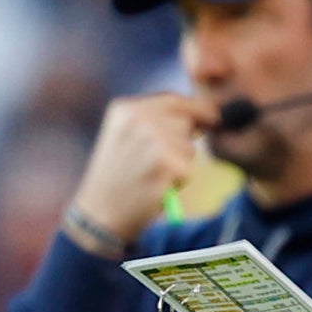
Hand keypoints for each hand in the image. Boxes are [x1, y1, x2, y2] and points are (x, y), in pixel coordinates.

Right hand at [69, 93, 217, 241]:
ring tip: (152, 174)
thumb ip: (156, 119)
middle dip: (182, 140)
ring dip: (180, 162)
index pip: (174, 99)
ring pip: (189, 146)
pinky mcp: (167, 166)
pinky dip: (179, 180)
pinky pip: (189, 168)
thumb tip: (206, 111)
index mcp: (126, 109)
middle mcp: (139, 119)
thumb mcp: (125, 134)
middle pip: (186, 121)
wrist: (100, 213)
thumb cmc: (118, 175)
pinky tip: (157, 186)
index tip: (211, 117)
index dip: (196, 109)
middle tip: (155, 162)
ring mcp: (153, 142)